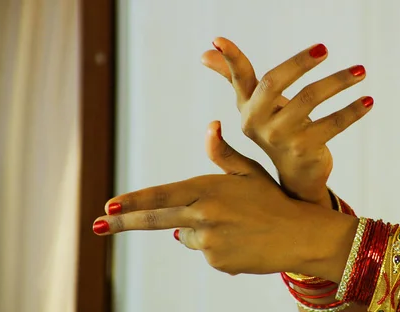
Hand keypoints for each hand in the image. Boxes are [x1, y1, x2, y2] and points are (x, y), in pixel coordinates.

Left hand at [93, 121, 357, 279]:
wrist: (301, 235)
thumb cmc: (275, 199)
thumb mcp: (249, 173)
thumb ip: (223, 154)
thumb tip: (210, 128)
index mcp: (209, 188)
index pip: (162, 195)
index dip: (134, 200)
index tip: (109, 204)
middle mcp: (204, 215)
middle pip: (155, 219)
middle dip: (123, 222)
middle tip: (98, 225)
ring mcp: (209, 241)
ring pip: (187, 237)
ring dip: (200, 232)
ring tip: (235, 225)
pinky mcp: (217, 262)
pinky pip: (206, 253)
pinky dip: (216, 247)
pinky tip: (240, 240)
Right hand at [201, 38, 372, 208]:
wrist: (294, 176)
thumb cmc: (275, 130)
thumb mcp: (256, 105)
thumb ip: (235, 78)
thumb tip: (206, 52)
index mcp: (247, 107)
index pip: (238, 78)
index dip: (230, 59)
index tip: (218, 39)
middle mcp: (257, 122)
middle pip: (273, 83)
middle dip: (298, 62)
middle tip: (324, 47)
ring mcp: (280, 138)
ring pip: (309, 98)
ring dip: (338, 82)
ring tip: (361, 70)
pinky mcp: (305, 150)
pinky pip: (332, 123)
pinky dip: (352, 111)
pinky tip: (368, 100)